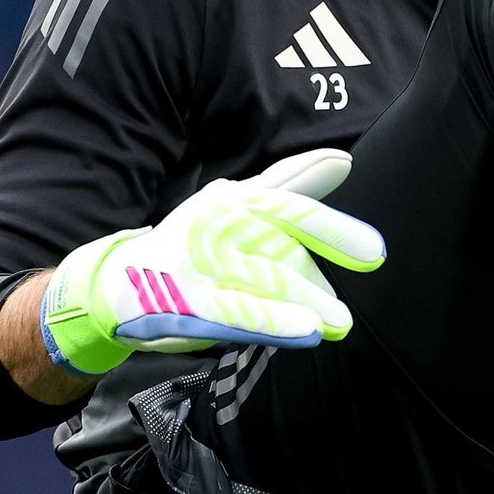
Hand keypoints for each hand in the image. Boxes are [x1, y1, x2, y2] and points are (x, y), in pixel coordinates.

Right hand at [40, 149, 384, 374]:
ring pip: (264, 273)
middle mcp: (220, 219)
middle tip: (374, 257)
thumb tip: (344, 160)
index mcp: (237, 198)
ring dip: (306, 295)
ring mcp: (199, 258)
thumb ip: (292, 185)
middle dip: (330, 238)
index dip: (333, 219)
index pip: (292, 201)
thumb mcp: (239, 207)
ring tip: (341, 320)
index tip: (376, 241)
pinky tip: (306, 332)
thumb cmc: (193, 242)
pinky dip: (271, 319)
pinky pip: (234, 309)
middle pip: (282, 226)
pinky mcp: (184, 299)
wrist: (117, 284)